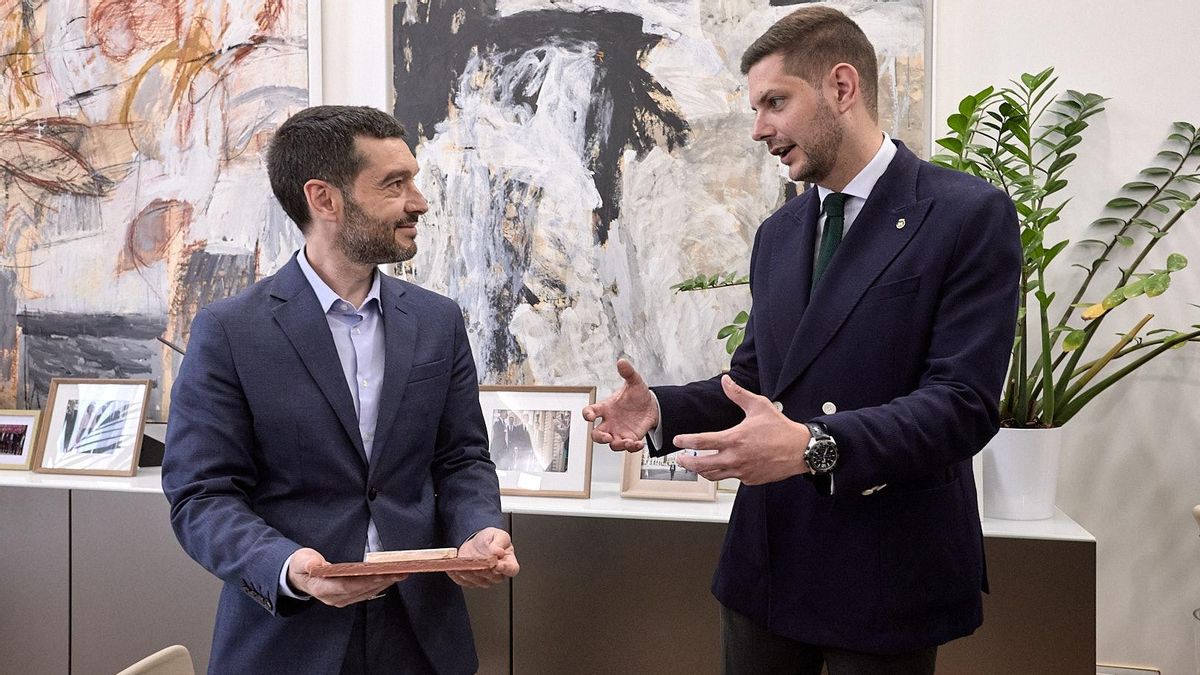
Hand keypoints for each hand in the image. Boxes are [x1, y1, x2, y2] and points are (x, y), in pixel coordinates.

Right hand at [287, 548, 408, 607]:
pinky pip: (366, 592)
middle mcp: (333, 598)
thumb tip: (314, 565)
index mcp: (321, 588)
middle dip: (381, 581)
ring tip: (401, 573)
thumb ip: (307, 562)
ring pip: (366, 592)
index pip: (346, 585)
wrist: (299, 577)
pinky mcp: (348, 598)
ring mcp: (341, 600)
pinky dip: (380, 585)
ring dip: (385, 583)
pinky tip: (392, 577)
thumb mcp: (301, 560)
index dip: (364, 580)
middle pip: (361, 590)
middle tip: (399, 571)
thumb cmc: (302, 565)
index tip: (380, 572)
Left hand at [449, 527, 519, 588]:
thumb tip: (499, 552)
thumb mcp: (496, 534)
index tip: (497, 564)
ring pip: (479, 582)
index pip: (512, 569)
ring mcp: (486, 579)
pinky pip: (466, 583)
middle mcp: (499, 573)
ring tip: (463, 565)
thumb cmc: (490, 539)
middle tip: (477, 562)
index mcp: (509, 562)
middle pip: (494, 577)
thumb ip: (499, 542)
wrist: (476, 543)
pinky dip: (458, 577)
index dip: (505, 568)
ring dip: (471, 574)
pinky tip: (454, 569)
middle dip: (485, 570)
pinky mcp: (472, 581)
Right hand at [582, 359, 658, 451]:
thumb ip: (628, 373)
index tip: (589, 416)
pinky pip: (626, 447)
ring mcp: (618, 432)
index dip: (587, 414)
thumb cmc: (637, 394)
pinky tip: (638, 444)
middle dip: (599, 438)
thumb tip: (622, 361)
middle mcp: (609, 422)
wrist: (651, 406)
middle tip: (607, 437)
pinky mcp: (629, 438)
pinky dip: (631, 448)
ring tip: (627, 441)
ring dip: (617, 444)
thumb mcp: (634, 382)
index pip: (590, 412)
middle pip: (596, 434)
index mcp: (606, 408)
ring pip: (611, 444)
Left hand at [674, 375, 810, 485]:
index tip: (677, 441)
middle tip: (680, 458)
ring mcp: (742, 471)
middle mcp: (735, 458)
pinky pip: (732, 478)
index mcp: (734, 439)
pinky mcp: (750, 480)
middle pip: (701, 465)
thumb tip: (725, 380)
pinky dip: (724, 473)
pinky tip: (723, 466)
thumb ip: (738, 394)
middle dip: (687, 462)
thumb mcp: (758, 406)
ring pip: (714, 475)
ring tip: (696, 465)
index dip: (685, 441)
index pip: (701, 442)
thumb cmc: (781, 428)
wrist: (800, 450)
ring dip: (702, 471)